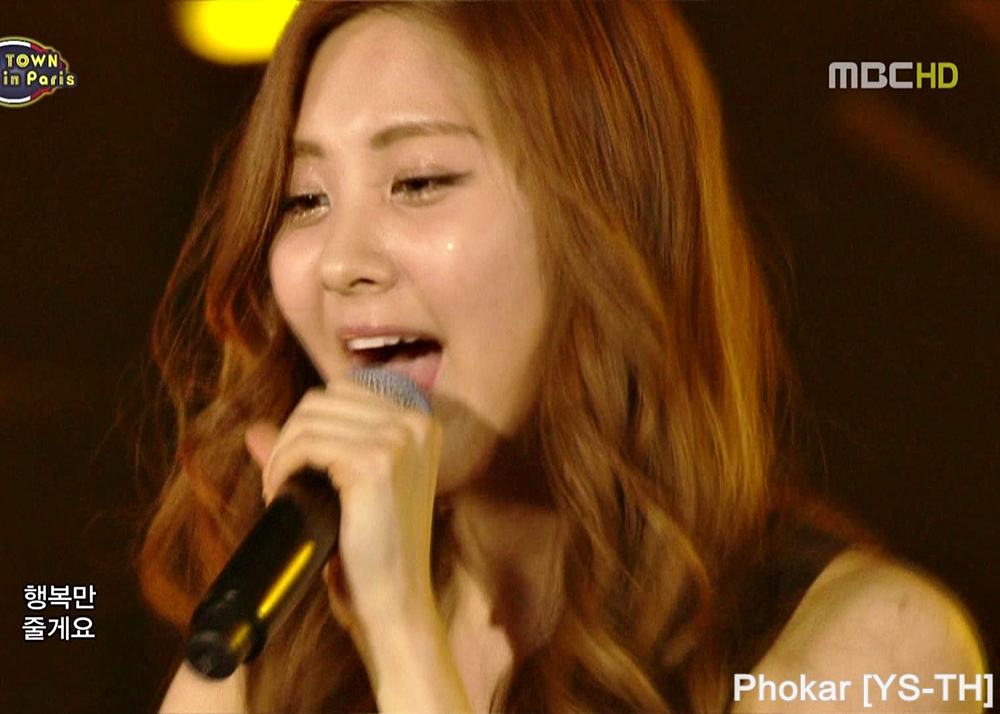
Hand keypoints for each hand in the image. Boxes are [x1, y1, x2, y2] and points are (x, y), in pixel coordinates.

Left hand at [244, 375, 442, 645]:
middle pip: (324, 399)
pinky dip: (282, 466)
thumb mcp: (346, 490)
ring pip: (309, 418)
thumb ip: (309, 453)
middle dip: (291, 436)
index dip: (308, 423)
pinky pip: (305, 443)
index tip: (297, 465)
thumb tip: (255, 431)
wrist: (395, 601)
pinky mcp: (375, 462)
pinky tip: (279, 494)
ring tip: (279, 491)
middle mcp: (416, 423)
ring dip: (281, 453)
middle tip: (281, 482)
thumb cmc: (374, 552)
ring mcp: (399, 440)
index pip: (344, 390)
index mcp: (420, 424)